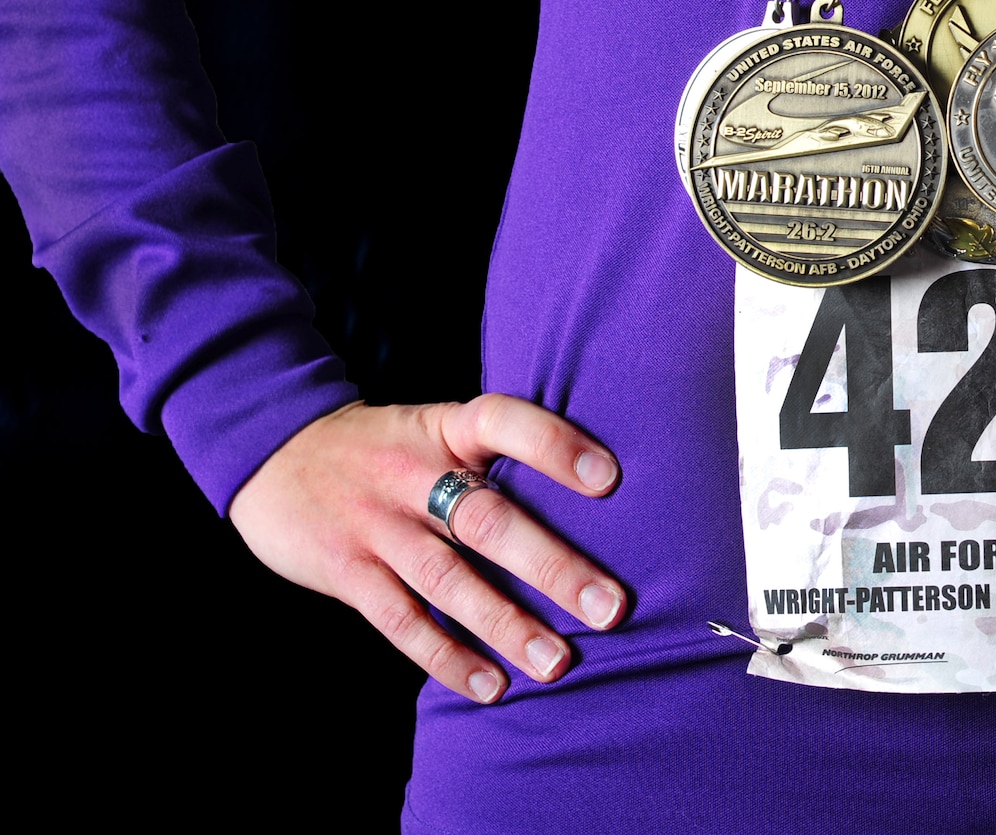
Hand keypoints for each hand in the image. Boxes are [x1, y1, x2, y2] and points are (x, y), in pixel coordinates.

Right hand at [230, 396, 626, 703]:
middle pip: (487, 521)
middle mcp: (412, 473)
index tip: (609, 480)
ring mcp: (376, 526)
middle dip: (551, 567)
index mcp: (443, 428)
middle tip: (610, 607)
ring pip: (448, 580)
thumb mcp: (434, 426)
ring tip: (558, 662)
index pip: (503, 422)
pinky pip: (401, 622)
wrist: (273, 452)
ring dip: (507, 625)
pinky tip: (491, 685)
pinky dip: (447, 657)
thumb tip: (596, 499)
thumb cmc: (386, 447)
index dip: (555, 446)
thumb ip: (493, 455)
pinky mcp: (346, 572)